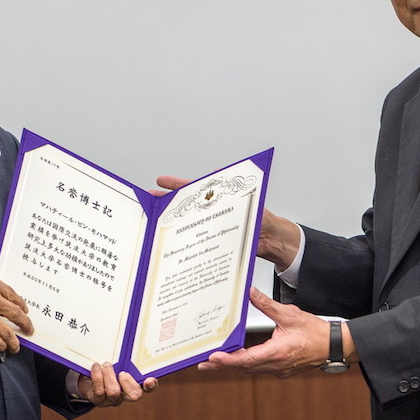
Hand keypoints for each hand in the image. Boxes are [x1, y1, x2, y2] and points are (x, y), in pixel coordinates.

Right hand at [0, 273, 33, 352]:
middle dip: (25, 323)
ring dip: (14, 341)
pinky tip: (2, 347)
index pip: (13, 295)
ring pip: (8, 332)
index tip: (25, 310)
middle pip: (16, 314)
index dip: (21, 305)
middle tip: (29, 329)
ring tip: (17, 346)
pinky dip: (1, 346)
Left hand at [77, 362, 157, 406]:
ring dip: (109, 376)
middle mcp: (126, 394)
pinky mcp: (99, 400)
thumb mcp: (117, 359)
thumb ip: (125, 355)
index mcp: (136, 383)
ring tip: (106, 365)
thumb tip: (130, 337)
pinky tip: (96, 367)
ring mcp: (113, 399)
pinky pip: (99, 391)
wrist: (88, 376)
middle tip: (122, 372)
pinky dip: (97, 376)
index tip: (149, 379)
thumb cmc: (108, 365)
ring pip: (114, 392)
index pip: (149, 387)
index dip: (151, 385)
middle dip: (128, 383)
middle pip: (134, 395)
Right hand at [155, 176, 299, 269]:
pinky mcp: (211, 243)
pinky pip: (194, 242)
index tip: (160, 181)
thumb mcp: (246, 198)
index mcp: (215, 199)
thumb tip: (217, 172)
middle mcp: (209, 212)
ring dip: (170, 226)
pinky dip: (183, 244)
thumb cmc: (260, 216)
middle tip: (149, 203)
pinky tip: (173, 247)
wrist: (270, 239)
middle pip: (183, 206)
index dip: (176, 185)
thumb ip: (231, 187)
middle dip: (165, 205)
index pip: (192, 188)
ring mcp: (208, 228)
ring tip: (155, 227)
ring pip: (185, 225)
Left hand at [198, 287, 328, 377]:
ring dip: (232, 365)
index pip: (247, 359)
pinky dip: (245, 364)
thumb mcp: (289, 314)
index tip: (213, 359)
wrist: (333, 345)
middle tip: (202, 364)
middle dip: (222, 365)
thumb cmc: (315, 332)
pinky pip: (258, 368)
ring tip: (213, 363)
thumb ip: (266, 304)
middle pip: (244, 367)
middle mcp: (276, 365)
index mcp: (278, 352)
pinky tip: (236, 358)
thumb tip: (250, 292)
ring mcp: (278, 369)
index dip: (228, 360)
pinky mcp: (280, 369)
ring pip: (250, 369)